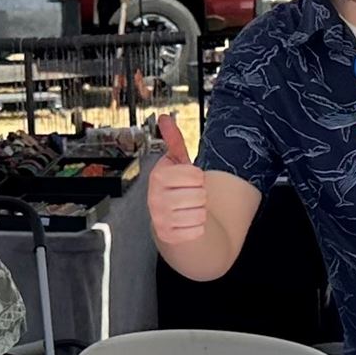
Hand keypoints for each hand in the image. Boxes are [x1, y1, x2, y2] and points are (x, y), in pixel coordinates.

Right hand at [148, 117, 210, 246]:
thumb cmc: (178, 191)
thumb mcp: (177, 165)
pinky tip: (187, 224)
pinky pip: (198, 228)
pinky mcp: (168, 236)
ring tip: (188, 210)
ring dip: (200, 211)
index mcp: (158, 176)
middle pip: (200, 193)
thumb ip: (173, 141)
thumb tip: (165, 118)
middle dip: (200, 196)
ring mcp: (160, 218)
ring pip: (200, 212)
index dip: (198, 178)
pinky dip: (198, 227)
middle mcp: (155, 197)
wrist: (170, 223)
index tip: (187, 181)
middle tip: (188, 198)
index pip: (195, 174)